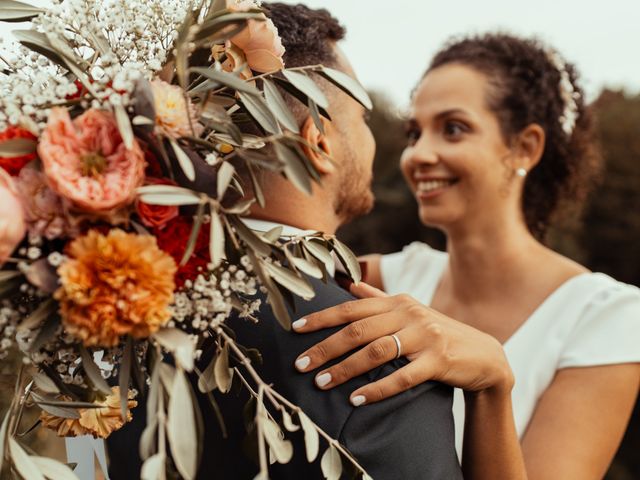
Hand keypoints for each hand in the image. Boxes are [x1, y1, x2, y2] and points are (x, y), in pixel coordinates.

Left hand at [292, 282, 513, 405]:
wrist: (483, 354)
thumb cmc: (437, 333)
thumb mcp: (410, 311)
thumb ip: (378, 300)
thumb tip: (350, 285)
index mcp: (397, 302)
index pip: (351, 308)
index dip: (322, 318)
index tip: (295, 329)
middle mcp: (408, 314)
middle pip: (357, 331)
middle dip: (325, 347)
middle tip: (300, 365)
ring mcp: (424, 337)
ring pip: (375, 352)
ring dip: (345, 369)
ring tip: (322, 384)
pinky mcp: (438, 360)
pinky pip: (402, 376)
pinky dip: (377, 388)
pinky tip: (357, 399)